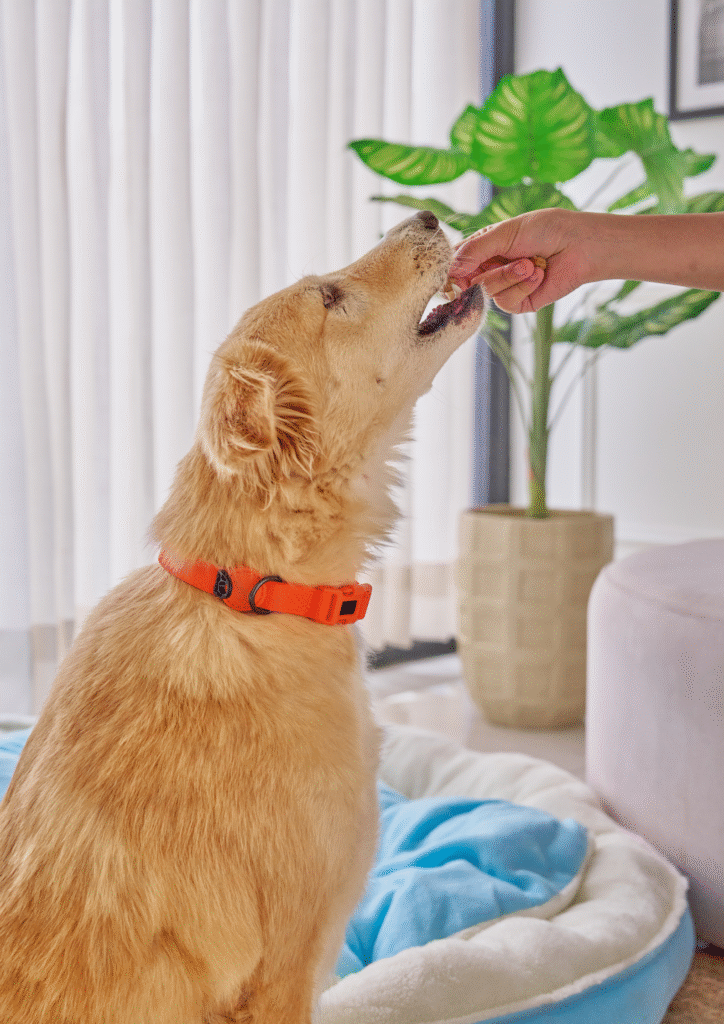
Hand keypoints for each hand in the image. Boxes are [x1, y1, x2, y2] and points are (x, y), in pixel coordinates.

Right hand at [447, 208, 591, 313]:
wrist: (578, 244)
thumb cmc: (544, 230)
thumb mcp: (504, 232)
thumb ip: (474, 251)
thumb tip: (450, 270)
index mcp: (481, 249)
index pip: (455, 264)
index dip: (453, 270)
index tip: (457, 270)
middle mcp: (489, 270)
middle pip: (467, 282)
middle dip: (490, 270)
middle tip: (511, 257)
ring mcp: (503, 287)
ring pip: (487, 293)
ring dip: (510, 276)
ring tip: (530, 263)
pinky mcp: (518, 302)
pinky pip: (506, 302)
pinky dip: (523, 286)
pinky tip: (538, 274)